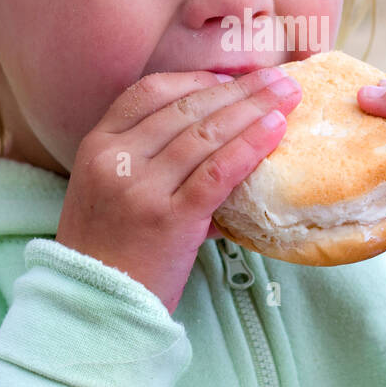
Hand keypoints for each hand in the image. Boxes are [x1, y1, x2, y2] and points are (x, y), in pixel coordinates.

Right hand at [56, 67, 300, 313]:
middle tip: (277, 78)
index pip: (149, 92)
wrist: (97, 308)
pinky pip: (219, 172)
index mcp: (98, 145)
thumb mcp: (107, 190)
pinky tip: (276, 129)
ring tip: (288, 96)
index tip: (231, 79)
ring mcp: (141, 188)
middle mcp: (116, 159)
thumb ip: (146, 159)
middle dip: (238, 89)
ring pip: (205, 134)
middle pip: (186, 108)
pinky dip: (251, 146)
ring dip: (253, 109)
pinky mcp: (171, 219)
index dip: (195, 79)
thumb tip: (213, 132)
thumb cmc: (109, 252)